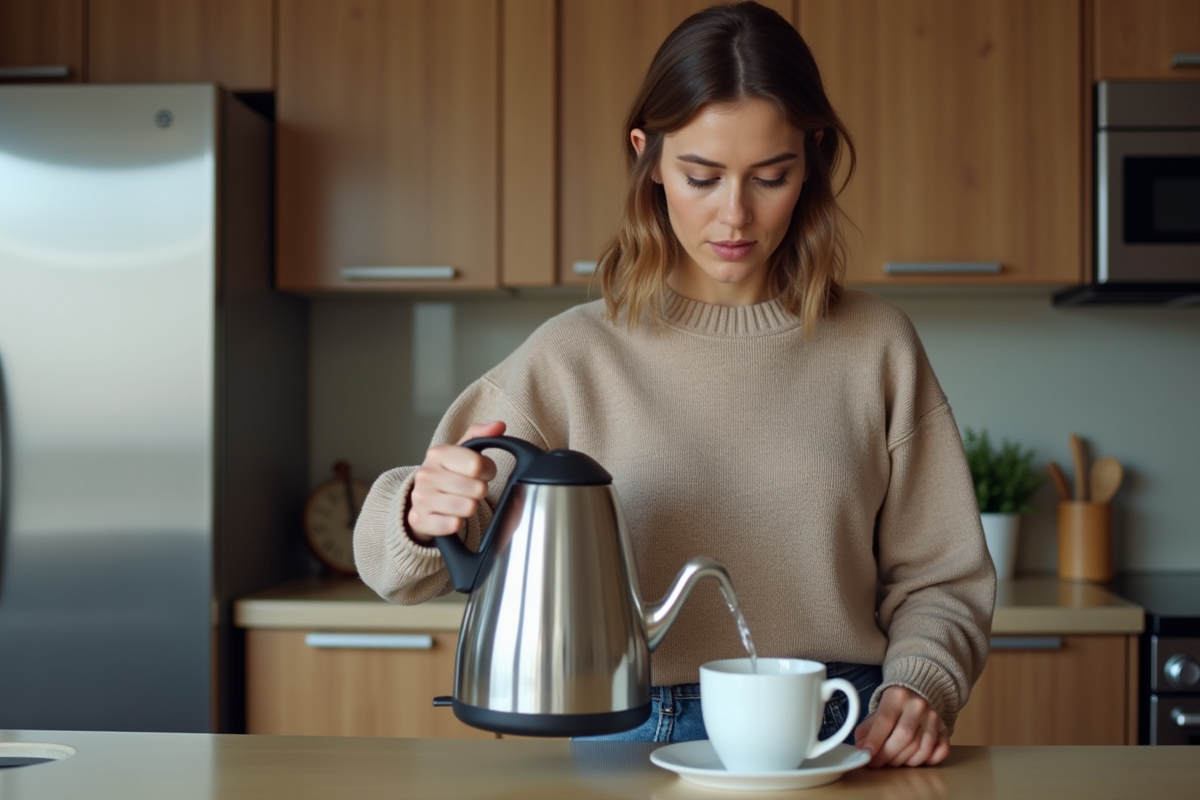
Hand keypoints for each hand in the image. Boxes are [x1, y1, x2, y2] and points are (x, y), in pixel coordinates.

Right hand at [407, 421, 506, 543]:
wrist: (421, 499)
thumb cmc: (446, 473)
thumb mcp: (461, 451)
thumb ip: (481, 434)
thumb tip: (499, 425)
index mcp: (437, 453)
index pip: (477, 464)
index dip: (487, 470)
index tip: (480, 472)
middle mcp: (426, 474)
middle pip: (477, 489)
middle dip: (479, 491)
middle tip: (468, 489)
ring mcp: (421, 498)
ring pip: (468, 508)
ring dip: (469, 507)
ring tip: (459, 500)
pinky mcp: (420, 520)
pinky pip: (454, 525)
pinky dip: (457, 522)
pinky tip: (450, 514)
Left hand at [854, 686, 949, 767]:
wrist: (918, 691)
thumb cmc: (894, 706)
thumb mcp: (877, 711)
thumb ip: (866, 731)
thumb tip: (861, 751)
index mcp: (896, 696)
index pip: (885, 721)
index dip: (874, 741)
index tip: (866, 755)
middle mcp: (917, 705)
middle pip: (904, 736)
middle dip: (888, 755)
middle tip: (877, 763)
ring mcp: (934, 717)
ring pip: (922, 747)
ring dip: (905, 761)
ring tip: (894, 761)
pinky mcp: (944, 728)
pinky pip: (941, 750)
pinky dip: (928, 760)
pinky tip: (915, 759)